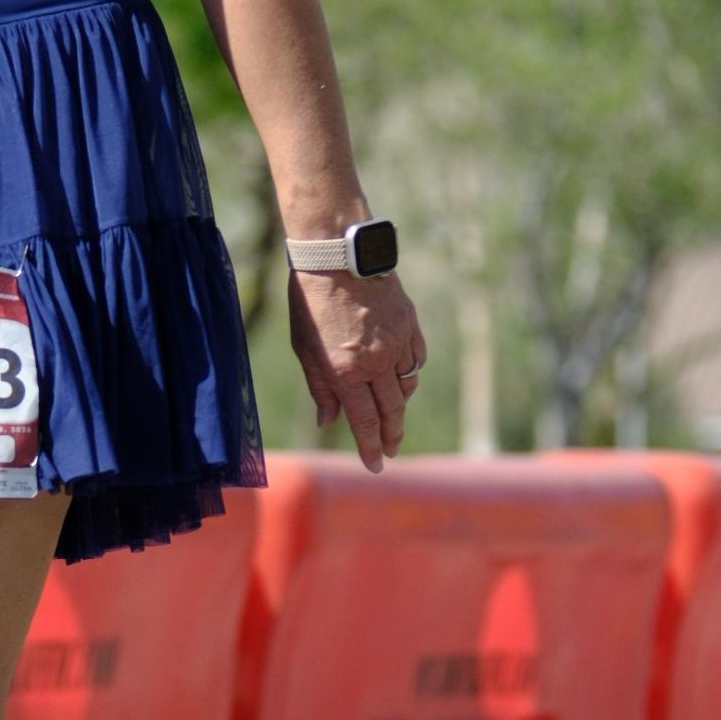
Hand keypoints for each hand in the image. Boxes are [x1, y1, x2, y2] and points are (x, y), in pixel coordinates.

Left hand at [291, 269, 426, 465]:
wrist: (336, 254)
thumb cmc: (310, 300)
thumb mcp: (304, 348)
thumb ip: (320, 387)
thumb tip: (328, 421)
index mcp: (345, 370)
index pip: (364, 421)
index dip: (371, 447)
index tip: (376, 465)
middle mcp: (375, 361)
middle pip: (391, 411)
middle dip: (391, 436)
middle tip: (390, 451)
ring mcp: (396, 342)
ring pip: (406, 386)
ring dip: (399, 405)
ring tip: (391, 415)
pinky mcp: (409, 324)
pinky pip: (416, 359)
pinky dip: (410, 373)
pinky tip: (401, 377)